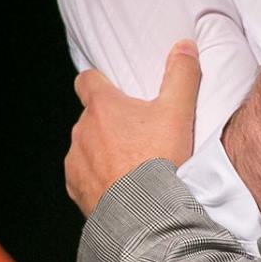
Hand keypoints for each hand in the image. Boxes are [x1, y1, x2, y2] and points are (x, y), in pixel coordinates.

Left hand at [66, 41, 201, 216]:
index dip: (98, 82)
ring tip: (132, 167)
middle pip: (91, 118)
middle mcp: (81, 131)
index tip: (112, 89)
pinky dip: (99, 179)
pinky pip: (84, 177)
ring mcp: (75, 161)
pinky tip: (122, 188)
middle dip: (110, 124)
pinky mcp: (76, 189)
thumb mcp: (179, 113)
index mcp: (102, 107)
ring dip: (103, 152)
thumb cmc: (160, 161)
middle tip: (139, 137)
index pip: (87, 81)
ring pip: (87, 148)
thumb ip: (182, 75)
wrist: (144, 215)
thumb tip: (185, 45)